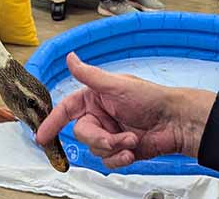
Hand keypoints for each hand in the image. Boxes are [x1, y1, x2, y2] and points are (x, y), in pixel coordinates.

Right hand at [35, 53, 214, 167]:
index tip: (42, 136)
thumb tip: (70, 57)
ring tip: (131, 141)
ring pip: (95, 149)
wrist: (176, 123)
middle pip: (81, 133)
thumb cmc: (151, 98)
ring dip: (113, 148)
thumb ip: (89, 75)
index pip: (67, 109)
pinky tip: (131, 152)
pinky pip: (108, 161)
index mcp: (95, 98)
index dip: (52, 122)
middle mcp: (100, 116)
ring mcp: (110, 134)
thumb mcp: (117, 85)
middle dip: (98, 139)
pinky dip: (119, 159)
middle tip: (114, 138)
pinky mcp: (120, 151)